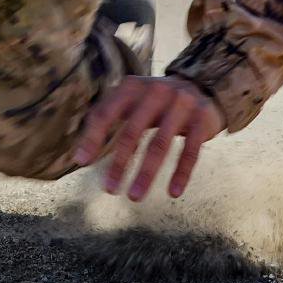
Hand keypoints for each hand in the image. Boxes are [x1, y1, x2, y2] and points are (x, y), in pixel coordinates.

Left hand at [72, 74, 225, 201]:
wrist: (202, 86)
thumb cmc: (155, 102)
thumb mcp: (132, 101)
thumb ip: (107, 119)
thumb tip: (80, 158)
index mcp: (132, 87)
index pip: (106, 112)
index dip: (92, 137)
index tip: (82, 163)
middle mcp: (156, 91)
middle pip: (133, 131)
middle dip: (119, 163)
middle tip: (109, 189)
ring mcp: (182, 104)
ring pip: (160, 144)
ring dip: (146, 173)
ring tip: (135, 196)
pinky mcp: (202, 119)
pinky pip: (190, 151)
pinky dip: (181, 173)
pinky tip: (173, 193)